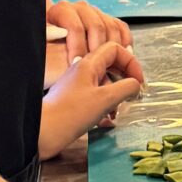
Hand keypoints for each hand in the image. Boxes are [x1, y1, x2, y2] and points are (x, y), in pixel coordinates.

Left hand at [39, 37, 144, 156]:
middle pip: (110, 65)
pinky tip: (106, 122)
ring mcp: (77, 85)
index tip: (139, 81)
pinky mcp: (73, 100)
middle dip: (125, 79)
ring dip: (116, 95)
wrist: (42, 132)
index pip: (115, 49)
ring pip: (103, 83)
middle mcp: (82, 70)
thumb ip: (126, 88)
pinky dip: (105, 106)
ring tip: (118, 112)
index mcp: (88, 63)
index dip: (131, 62)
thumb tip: (136, 85)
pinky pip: (95, 97)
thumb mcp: (105, 99)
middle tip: (133, 94)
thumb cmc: (72, 113)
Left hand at [45, 0, 133, 71]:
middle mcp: (79, 8)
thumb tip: (60, 35)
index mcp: (61, 10)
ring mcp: (95, 13)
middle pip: (97, 26)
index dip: (77, 47)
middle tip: (95, 67)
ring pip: (111, 26)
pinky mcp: (106, 20)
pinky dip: (126, 40)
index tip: (76, 64)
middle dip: (97, 49)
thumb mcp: (41, 42)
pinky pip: (121, 27)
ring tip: (110, 64)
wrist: (51, 46)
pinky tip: (126, 54)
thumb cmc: (45, 48)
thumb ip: (48, 36)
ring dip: (113, 47)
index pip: (75, 26)